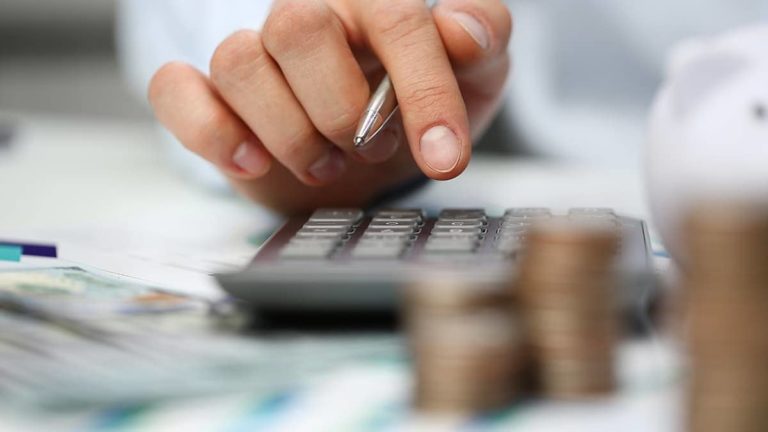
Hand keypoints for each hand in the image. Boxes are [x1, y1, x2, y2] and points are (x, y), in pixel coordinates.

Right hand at [149, 0, 511, 213]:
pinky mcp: (213, 101)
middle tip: (373, 146)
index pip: (392, 20)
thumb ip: (483, 38)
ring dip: (290, 133)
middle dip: (343, 108)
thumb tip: (462, 29)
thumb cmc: (421, 107)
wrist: (377, 158)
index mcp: (371, 6)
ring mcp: (255, 60)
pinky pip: (175, 92)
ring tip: (325, 165)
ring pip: (238, 63)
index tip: (446, 156)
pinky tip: (253, 162)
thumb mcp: (477, 75)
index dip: (422, 90)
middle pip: (296, 27)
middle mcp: (306, 23)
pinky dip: (209, 131)